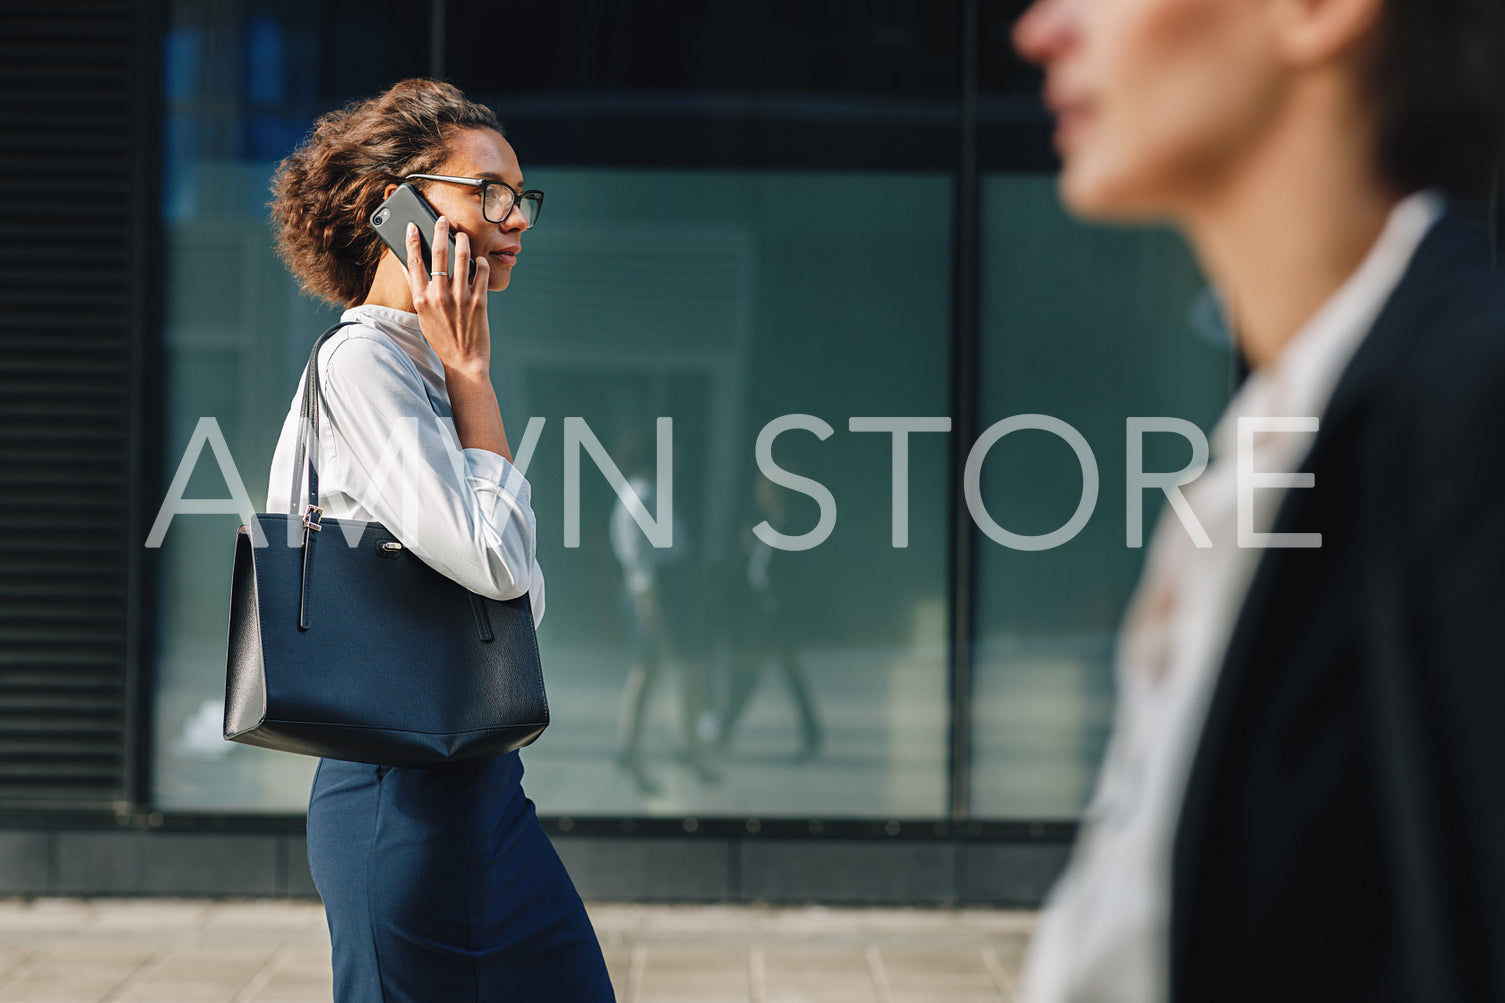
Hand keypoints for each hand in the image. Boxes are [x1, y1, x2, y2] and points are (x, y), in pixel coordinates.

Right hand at [404, 217, 492, 376]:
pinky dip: (481, 263)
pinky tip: (480, 261)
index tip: (413, 226)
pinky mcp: (479, 302)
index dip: (412, 240)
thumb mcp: (422, 315)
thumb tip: (407, 266)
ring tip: (463, 236)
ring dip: (463, 242)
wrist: (463, 362)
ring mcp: (460, 298)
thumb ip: (416, 290)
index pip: (412, 262)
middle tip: (443, 220)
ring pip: (462, 257)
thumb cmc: (441, 338)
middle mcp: (439, 296)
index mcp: (421, 299)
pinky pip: (481, 272)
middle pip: (438, 253)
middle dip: (440, 231)